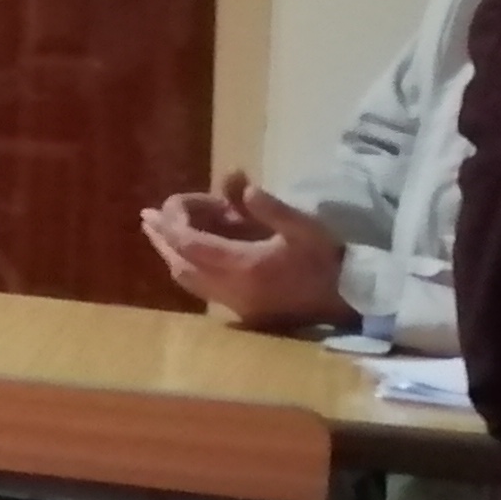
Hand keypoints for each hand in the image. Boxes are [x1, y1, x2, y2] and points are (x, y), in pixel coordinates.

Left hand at [135, 169, 352, 332]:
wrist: (352, 303)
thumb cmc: (329, 261)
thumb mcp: (306, 228)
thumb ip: (273, 208)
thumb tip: (243, 185)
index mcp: (243, 267)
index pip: (190, 244)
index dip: (173, 223)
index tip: (163, 206)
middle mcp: (231, 290)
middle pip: (179, 264)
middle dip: (162, 238)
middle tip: (148, 217)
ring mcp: (235, 305)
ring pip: (187, 280)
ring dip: (171, 254)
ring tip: (160, 232)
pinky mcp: (242, 313)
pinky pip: (202, 289)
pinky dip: (188, 267)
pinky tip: (188, 254)